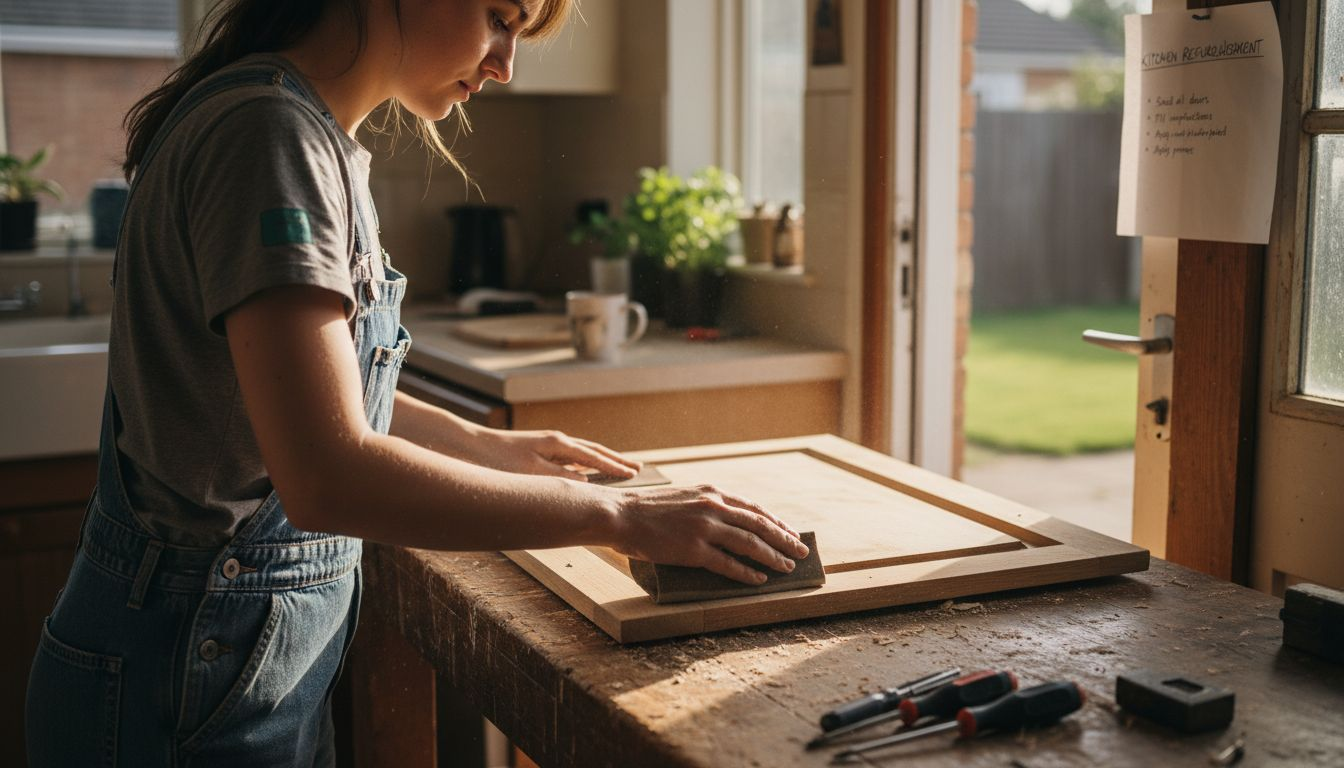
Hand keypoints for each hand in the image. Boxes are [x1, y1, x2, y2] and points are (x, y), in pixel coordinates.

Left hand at [473, 428, 640, 480]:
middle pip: (594, 451)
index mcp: (559, 444)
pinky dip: (586, 465)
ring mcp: (549, 446)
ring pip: (584, 455)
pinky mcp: (540, 452)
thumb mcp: (532, 472)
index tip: (634, 474)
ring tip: (619, 470)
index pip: (594, 457)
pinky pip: (571, 459)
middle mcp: (557, 442)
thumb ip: (561, 478)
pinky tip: (588, 473)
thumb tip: (587, 484)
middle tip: (637, 468)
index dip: (615, 467)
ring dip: (603, 462)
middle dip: (615, 460)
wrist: (471, 446)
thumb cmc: (499, 460)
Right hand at [608, 484, 810, 584]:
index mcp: (711, 493)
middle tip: (801, 552)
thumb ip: (705, 505)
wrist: (619, 514)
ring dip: (773, 557)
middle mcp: (713, 507)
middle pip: (760, 525)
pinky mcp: (693, 550)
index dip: (776, 522)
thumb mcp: (683, 496)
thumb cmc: (646, 509)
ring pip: (750, 544)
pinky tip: (760, 580)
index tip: (791, 532)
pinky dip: (747, 573)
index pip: (753, 508)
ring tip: (788, 568)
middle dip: (784, 539)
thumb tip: (725, 520)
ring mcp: (704, 529)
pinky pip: (728, 564)